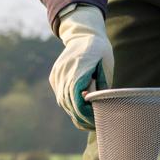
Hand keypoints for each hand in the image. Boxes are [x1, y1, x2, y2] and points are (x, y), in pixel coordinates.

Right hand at [49, 4, 113, 130]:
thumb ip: (100, 87)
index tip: (97, 119)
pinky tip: (79, 109)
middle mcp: (64, 72)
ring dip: (75, 113)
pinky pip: (60, 96)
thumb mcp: (105, 67)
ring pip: (63, 102)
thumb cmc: (100, 50)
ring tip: (88, 120)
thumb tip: (95, 106)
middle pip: (69, 104)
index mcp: (79, 68)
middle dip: (82, 117)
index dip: (86, 113)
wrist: (83, 34)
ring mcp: (57, 74)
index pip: (77, 100)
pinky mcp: (54, 76)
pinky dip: (69, 104)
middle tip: (95, 125)